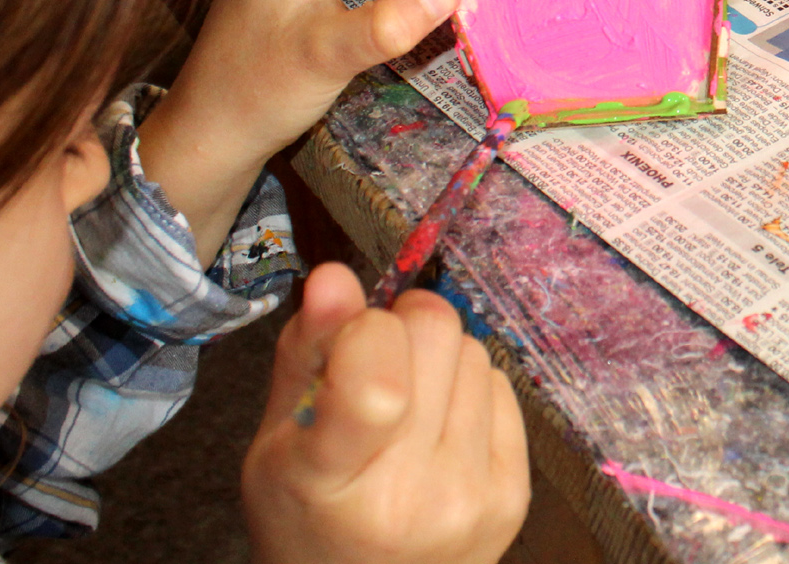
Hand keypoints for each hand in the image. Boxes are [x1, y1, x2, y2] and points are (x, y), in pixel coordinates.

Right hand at [243, 264, 529, 563]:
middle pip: (436, 330)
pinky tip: (438, 430)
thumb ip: (306, 349)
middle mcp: (411, 496)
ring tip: (406, 409)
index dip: (366, 331)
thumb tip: (335, 274)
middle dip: (403, 328)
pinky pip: (500, 383)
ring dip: (438, 361)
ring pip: (473, 348)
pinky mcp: (512, 496)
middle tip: (378, 366)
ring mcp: (469, 497)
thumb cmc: (307, 515)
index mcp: (330, 481)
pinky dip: (468, 390)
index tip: (348, 344)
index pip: (377, 379)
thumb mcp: (276, 437)